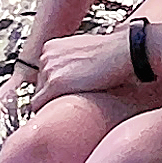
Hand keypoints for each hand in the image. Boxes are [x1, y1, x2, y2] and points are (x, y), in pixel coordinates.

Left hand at [20, 26, 141, 105]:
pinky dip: (46, 111)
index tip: (63, 93)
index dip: (52, 86)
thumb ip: (70, 62)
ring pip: (38, 96)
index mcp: (51, 47)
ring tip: (71, 106)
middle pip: (39, 85)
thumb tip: (70, 76)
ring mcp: (49, 69)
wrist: (123, 52)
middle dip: (51, 94)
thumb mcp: (84, 52)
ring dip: (52, 102)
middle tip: (68, 101)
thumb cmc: (112, 53)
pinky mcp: (55, 84)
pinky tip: (60, 115)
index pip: (42, 73)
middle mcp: (46, 56)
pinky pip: (39, 105)